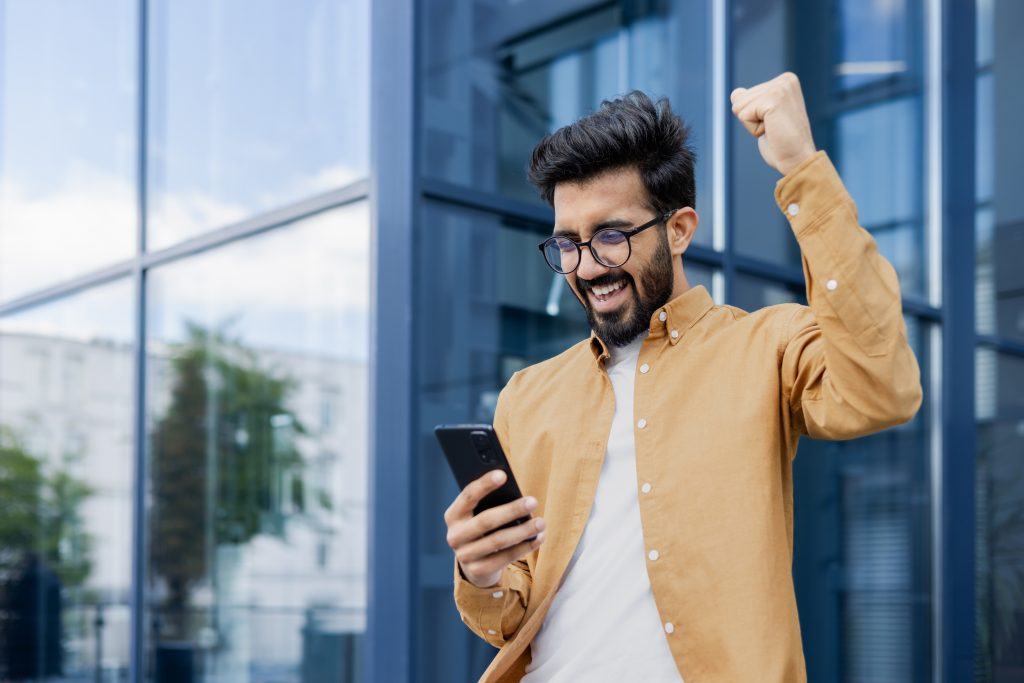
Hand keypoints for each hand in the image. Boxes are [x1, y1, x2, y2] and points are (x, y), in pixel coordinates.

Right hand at [444, 470, 545, 588]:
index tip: (503, 474)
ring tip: (541, 522)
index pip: (468, 496)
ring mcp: (465, 555)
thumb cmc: (482, 528)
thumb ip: (489, 503)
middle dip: (511, 510)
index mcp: (453, 515)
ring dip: (523, 531)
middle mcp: (455, 536)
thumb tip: (516, 494)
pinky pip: (505, 558)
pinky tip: (538, 538)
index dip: (484, 484)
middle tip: (533, 502)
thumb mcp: (478, 514)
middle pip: (486, 521)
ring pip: (498, 541)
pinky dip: (524, 547)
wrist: (474, 564)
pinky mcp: (478, 570)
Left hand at [730, 72, 816, 175]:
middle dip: (751, 120)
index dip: (753, 116)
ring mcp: (780, 88)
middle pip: (739, 99)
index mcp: (785, 81)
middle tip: (773, 128)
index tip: (773, 123)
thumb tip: (735, 93)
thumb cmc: (781, 143)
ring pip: (738, 106)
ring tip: (773, 129)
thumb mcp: (763, 118)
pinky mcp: (774, 99)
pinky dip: (753, 129)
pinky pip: (743, 115)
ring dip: (752, 125)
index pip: (743, 95)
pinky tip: (772, 131)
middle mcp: (785, 80)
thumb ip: (750, 102)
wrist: (797, 160)